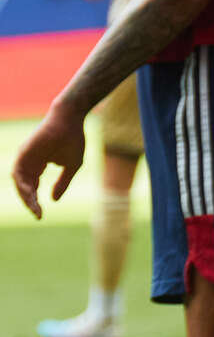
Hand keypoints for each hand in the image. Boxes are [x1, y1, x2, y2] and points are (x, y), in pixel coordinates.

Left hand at [12, 104, 86, 218]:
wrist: (71, 120)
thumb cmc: (73, 140)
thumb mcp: (72, 166)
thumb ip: (62, 182)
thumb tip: (53, 200)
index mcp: (38, 166)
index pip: (33, 188)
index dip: (36, 202)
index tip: (41, 216)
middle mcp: (29, 163)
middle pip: (25, 187)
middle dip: (30, 202)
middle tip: (37, 214)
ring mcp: (25, 157)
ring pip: (19, 181)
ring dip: (24, 195)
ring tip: (33, 206)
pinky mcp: (23, 152)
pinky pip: (17, 171)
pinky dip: (21, 183)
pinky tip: (29, 192)